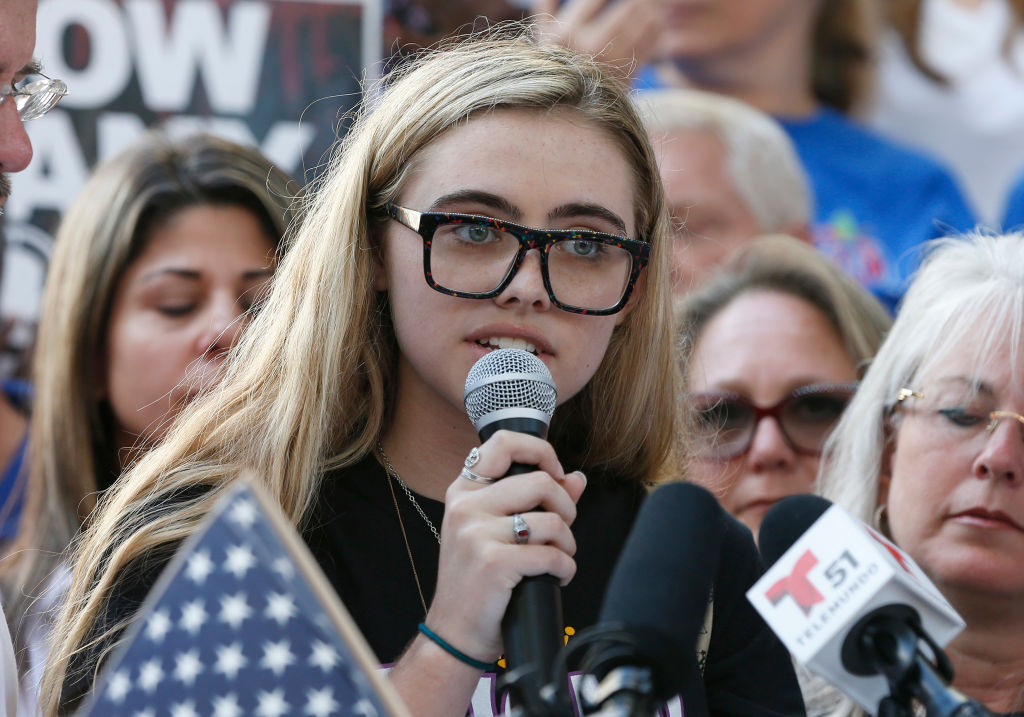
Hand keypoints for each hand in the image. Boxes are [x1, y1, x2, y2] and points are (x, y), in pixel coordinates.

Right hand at [425, 430, 586, 662]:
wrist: (454, 632)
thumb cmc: (478, 580)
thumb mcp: (495, 532)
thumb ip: (536, 501)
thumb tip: (577, 478)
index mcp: (463, 491)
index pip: (503, 442)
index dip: (540, 451)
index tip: (555, 474)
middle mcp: (465, 507)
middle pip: (541, 481)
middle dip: (566, 509)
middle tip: (562, 531)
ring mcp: (476, 534)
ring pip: (553, 521)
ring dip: (568, 544)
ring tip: (558, 558)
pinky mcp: (493, 563)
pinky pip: (552, 555)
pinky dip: (565, 569)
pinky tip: (557, 577)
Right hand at [532, 0, 664, 78]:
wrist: (572, 111)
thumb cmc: (556, 66)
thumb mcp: (543, 38)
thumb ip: (546, 6)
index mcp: (567, 34)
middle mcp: (591, 47)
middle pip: (630, 8)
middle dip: (639, 0)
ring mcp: (613, 61)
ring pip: (647, 22)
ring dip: (652, 9)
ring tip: (650, 5)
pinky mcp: (630, 73)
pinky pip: (653, 41)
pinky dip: (656, 27)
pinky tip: (654, 21)